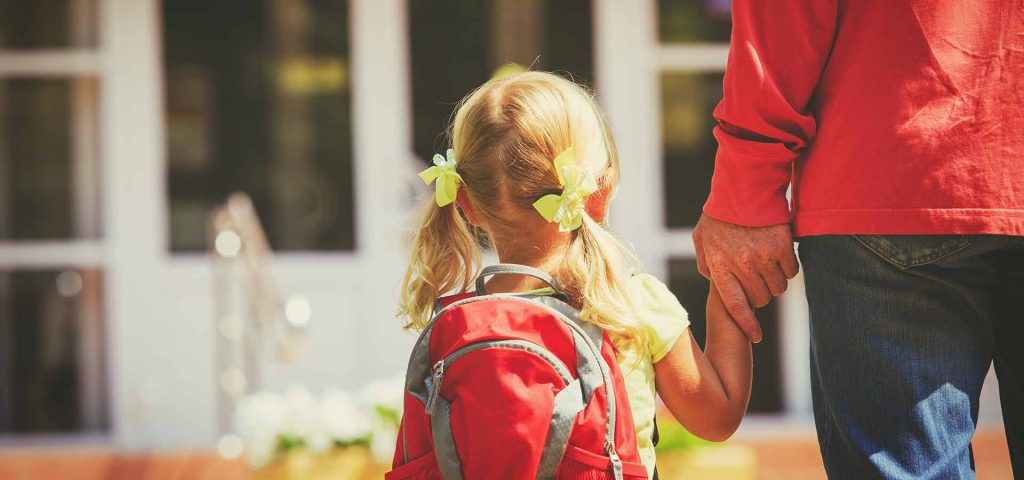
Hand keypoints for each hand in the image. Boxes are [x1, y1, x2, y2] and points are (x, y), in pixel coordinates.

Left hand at [692, 214, 797, 342]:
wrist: (743, 186)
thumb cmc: (720, 213)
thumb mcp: (702, 238)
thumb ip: (705, 262)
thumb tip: (712, 279)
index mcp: (720, 266)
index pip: (735, 306)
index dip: (747, 325)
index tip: (756, 337)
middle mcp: (742, 265)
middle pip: (760, 299)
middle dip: (760, 295)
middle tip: (757, 280)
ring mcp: (763, 256)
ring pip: (778, 288)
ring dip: (775, 281)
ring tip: (767, 265)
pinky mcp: (783, 246)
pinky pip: (792, 271)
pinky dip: (789, 268)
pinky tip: (780, 255)